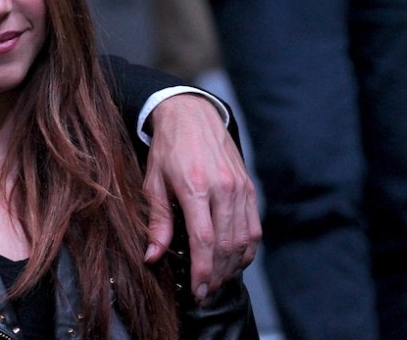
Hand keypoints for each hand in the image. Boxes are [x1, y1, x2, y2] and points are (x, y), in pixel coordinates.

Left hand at [143, 94, 260, 302]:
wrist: (192, 115)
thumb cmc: (168, 148)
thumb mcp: (153, 181)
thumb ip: (157, 221)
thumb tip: (153, 256)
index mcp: (194, 186)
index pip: (204, 240)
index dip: (202, 270)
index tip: (198, 290)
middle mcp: (222, 188)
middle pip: (226, 245)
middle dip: (217, 275)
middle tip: (205, 291)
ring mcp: (240, 188)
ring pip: (243, 240)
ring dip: (232, 266)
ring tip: (218, 280)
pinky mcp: (249, 187)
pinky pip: (253, 227)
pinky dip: (247, 249)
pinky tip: (235, 261)